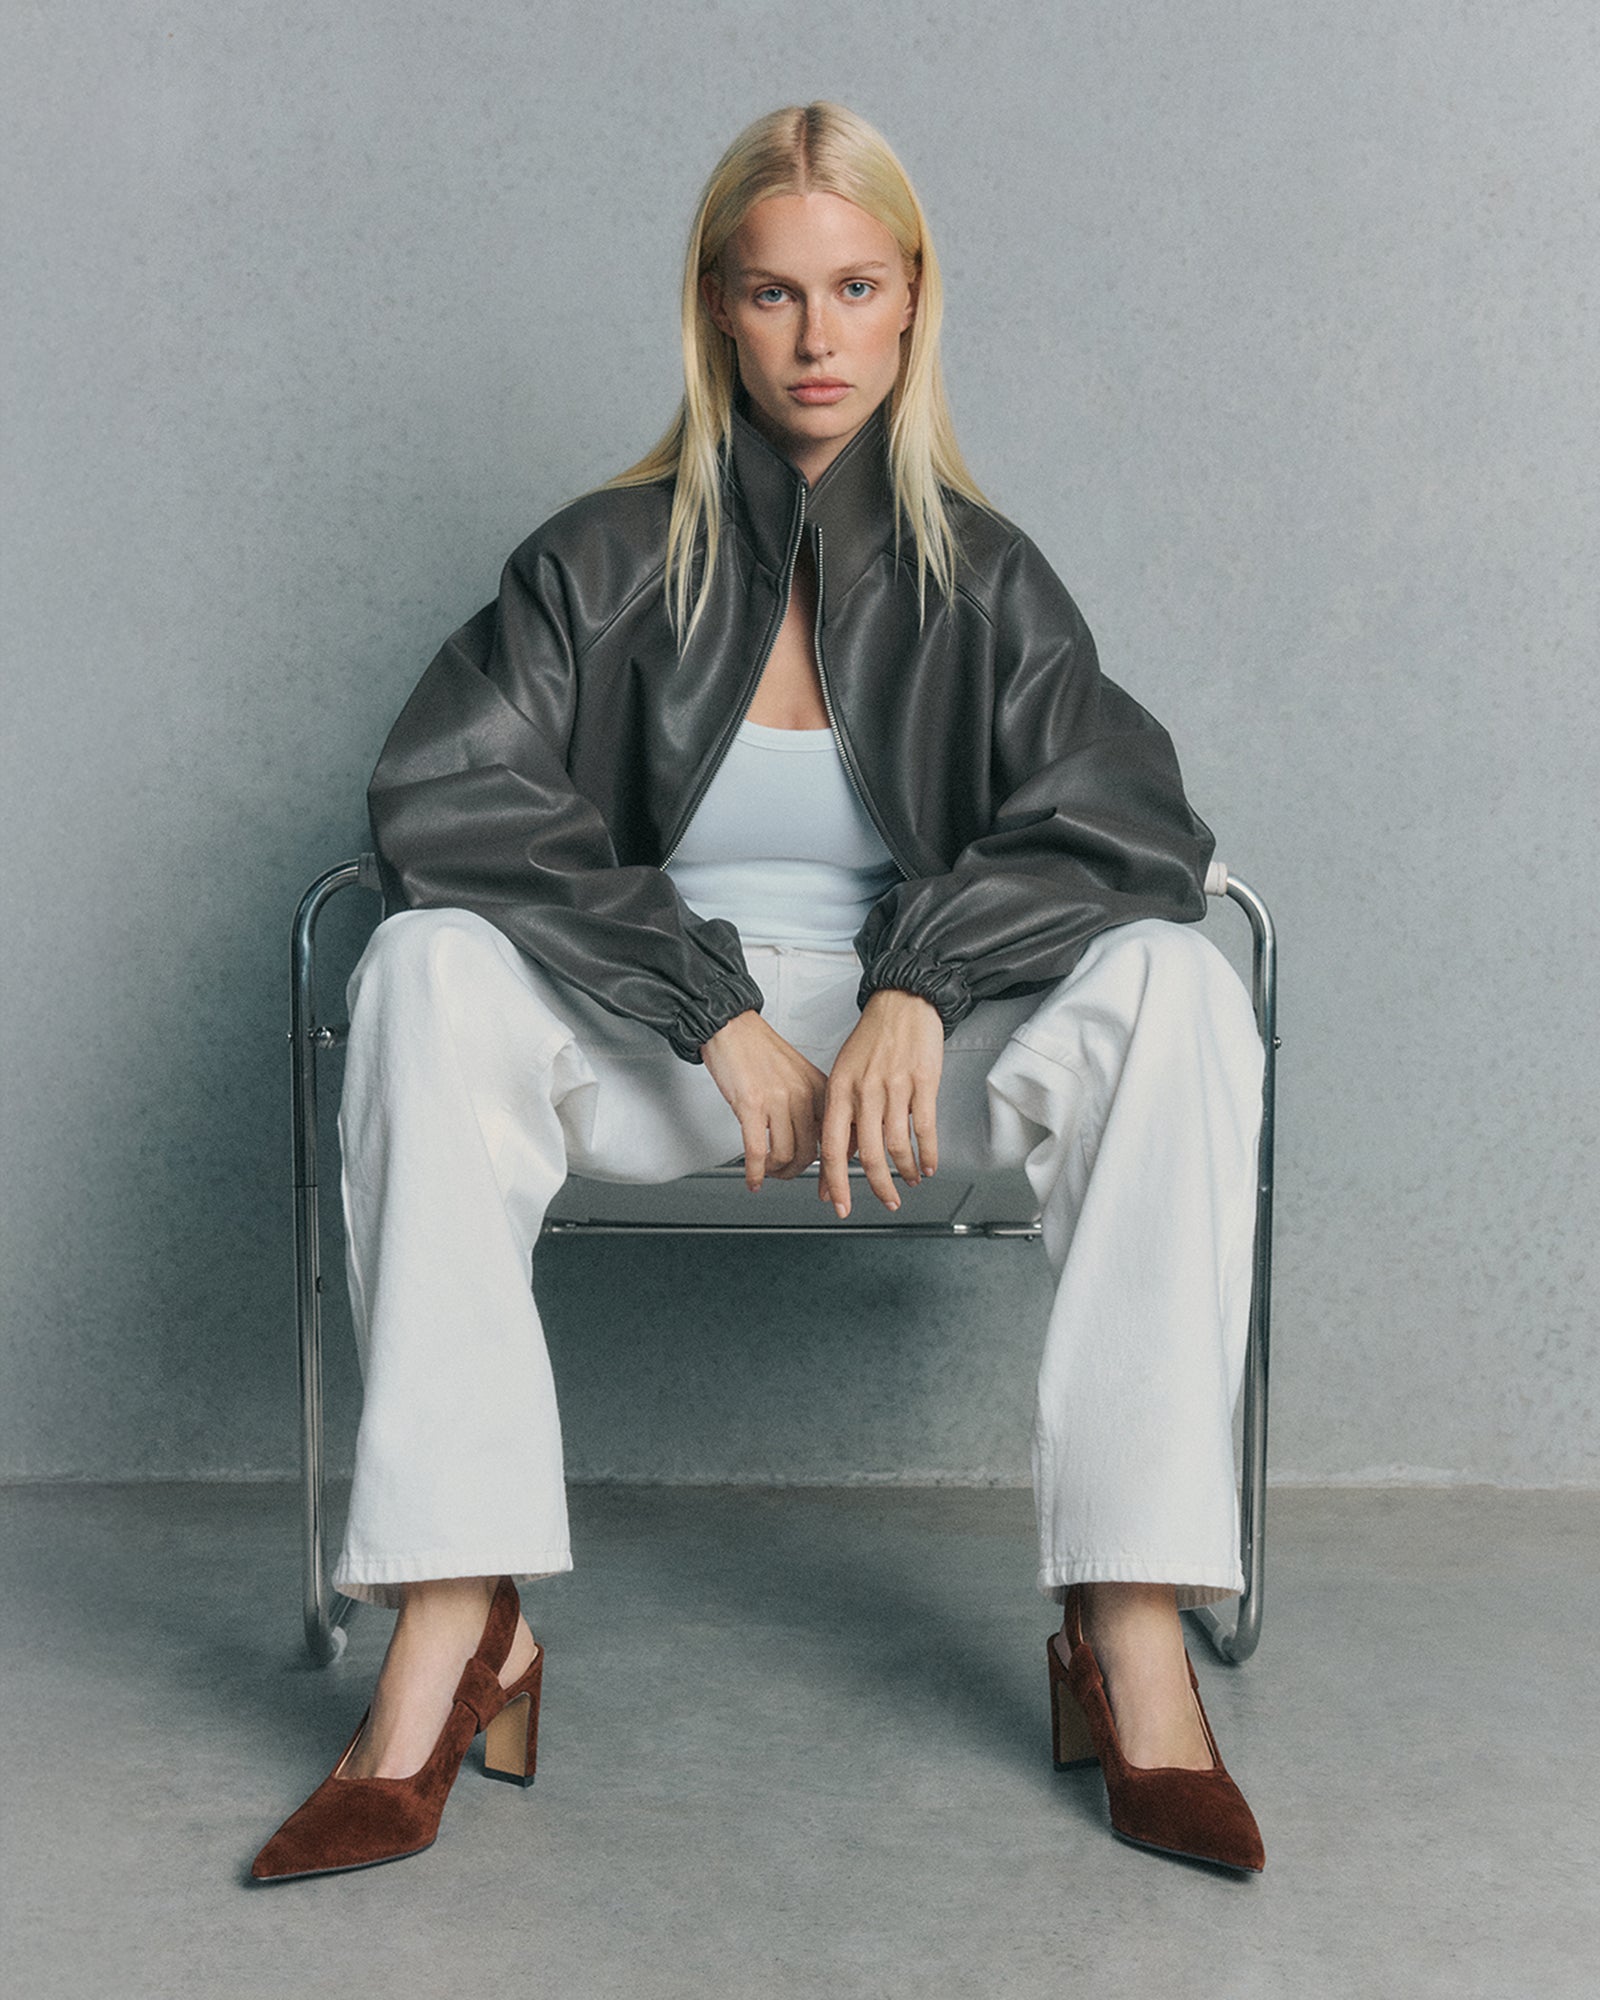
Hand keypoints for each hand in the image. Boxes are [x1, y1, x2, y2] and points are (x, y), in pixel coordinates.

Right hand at [700, 1010, 829, 1191]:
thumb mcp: (799, 1075)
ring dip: (775, 1172)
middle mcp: (803, 1094)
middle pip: (810, 1153)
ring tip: (767, 1170)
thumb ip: (812, 1104)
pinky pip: (758, 1151)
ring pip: (786, 1155)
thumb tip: (817, 1139)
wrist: (732, 1026)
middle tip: (785, 1173)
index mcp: (820, 1088)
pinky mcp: (751, 1105)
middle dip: (796, 1172)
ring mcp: (778, 1100)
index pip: (836, 1137)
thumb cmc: (760, 1049)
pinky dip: (755, 1172)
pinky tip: (752, 1177)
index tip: (825, 1184)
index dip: (831, 1168)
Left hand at [818, 989, 942, 1218]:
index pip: (831, 1146)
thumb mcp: (844, 1077)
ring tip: (908, 1181)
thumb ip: (843, 1120)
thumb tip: (836, 1162)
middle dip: (877, 1186)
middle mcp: (863, 1090)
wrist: (901, 1003)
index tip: (839, 1204)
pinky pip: (924, 1128)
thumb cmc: (871, 1041)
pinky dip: (927, 1153)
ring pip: (896, 1145)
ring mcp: (893, 1086)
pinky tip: (927, 1165)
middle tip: (886, 1201)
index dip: (835, 1181)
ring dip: (904, 1171)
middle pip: (866, 1153)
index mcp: (839, 1090)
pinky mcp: (923, 1081)